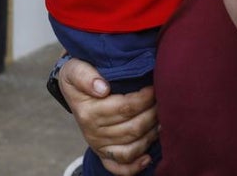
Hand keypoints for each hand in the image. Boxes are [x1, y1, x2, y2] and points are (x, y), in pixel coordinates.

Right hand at [59, 57, 157, 174]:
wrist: (72, 91)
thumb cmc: (79, 78)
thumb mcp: (74, 70)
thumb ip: (84, 75)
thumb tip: (102, 88)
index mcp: (88, 112)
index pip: (125, 108)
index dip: (144, 98)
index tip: (154, 87)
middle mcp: (93, 133)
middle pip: (133, 128)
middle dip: (153, 114)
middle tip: (163, 101)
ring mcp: (98, 146)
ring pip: (132, 147)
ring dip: (151, 135)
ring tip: (162, 119)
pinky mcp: (103, 155)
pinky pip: (119, 168)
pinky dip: (135, 166)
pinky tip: (148, 158)